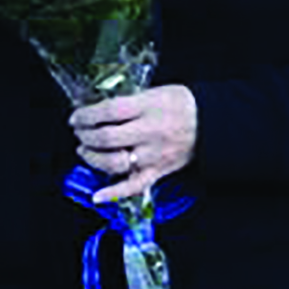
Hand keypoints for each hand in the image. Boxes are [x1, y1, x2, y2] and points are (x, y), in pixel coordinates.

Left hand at [70, 84, 197, 204]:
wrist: (212, 122)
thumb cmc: (181, 104)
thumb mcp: (154, 93)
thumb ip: (127, 102)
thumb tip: (97, 112)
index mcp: (147, 108)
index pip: (108, 112)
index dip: (86, 115)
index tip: (76, 117)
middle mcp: (148, 132)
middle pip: (106, 138)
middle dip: (85, 136)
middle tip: (79, 132)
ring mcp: (152, 155)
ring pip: (114, 163)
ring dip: (92, 158)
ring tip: (85, 151)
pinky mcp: (157, 172)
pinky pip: (133, 186)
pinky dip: (114, 194)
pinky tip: (97, 196)